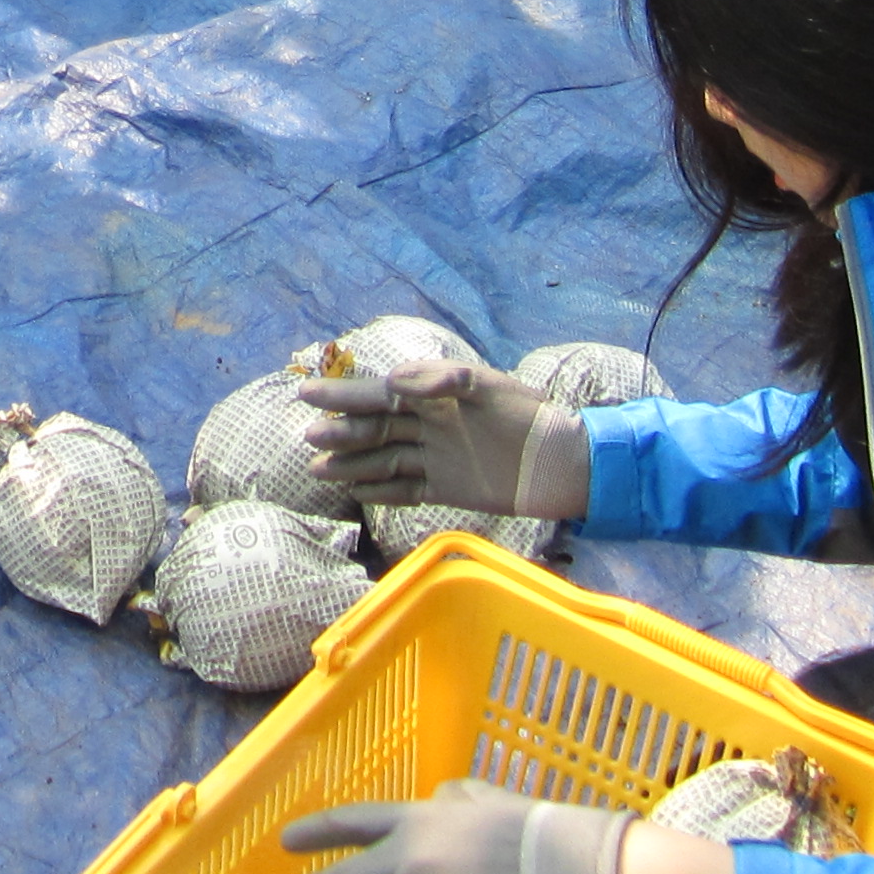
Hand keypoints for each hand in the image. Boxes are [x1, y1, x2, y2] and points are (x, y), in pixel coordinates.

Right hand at [297, 361, 590, 517]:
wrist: (565, 462)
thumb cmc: (529, 416)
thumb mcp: (489, 387)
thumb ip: (443, 380)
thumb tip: (395, 381)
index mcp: (436, 394)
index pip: (380, 393)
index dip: (344, 395)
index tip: (308, 394)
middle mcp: (429, 425)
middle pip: (376, 427)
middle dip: (342, 431)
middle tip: (309, 437)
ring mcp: (436, 457)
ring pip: (384, 459)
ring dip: (352, 464)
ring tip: (318, 470)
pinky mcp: (448, 488)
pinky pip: (406, 489)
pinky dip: (381, 491)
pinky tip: (356, 493)